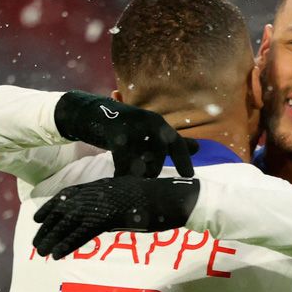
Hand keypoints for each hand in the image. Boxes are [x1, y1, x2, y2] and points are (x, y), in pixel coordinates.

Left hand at [33, 177, 200, 258]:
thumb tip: (104, 216)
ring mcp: (102, 204)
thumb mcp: (130, 194)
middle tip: (35, 241)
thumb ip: (114, 202)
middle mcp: (97, 193)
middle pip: (64, 209)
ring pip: (69, 222)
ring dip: (53, 237)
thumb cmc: (157, 196)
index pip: (68, 195)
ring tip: (41, 251)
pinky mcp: (108, 217)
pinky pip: (82, 233)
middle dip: (47, 226)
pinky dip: (68, 244)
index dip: (50, 207)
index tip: (36, 218)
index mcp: (101, 185)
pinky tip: (58, 254)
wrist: (172, 197)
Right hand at [53, 91, 198, 177]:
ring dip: (136, 172)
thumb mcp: (151, 133)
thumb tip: (198, 148)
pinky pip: (122, 159)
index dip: (183, 160)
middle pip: (158, 155)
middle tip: (144, 177)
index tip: (190, 176)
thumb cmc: (127, 127)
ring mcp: (132, 125)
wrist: (93, 113)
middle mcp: (149, 121)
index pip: (177, 143)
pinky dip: (121, 172)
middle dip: (152, 170)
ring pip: (141, 158)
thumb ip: (172, 142)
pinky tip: (118, 178)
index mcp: (159, 124)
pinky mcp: (114, 131)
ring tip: (130, 177)